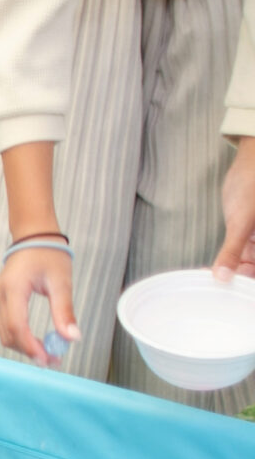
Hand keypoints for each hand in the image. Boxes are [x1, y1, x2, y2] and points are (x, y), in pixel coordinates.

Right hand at [0, 245, 80, 365]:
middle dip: (29, 350)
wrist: (33, 237)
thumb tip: (72, 338)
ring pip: (5, 333)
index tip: (48, 359)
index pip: (17, 326)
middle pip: (8, 334)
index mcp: (13, 289)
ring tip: (48, 352)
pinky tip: (37, 341)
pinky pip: (6, 326)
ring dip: (24, 346)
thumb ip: (64, 311)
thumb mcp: (61, 282)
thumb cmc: (48, 255)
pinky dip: (20, 337)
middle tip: (53, 359)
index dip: (31, 346)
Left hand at [215, 136, 254, 280]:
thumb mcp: (242, 222)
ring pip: (246, 265)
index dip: (247, 284)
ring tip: (208, 283)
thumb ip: (232, 250)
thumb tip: (223, 277)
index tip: (231, 295)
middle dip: (238, 282)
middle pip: (253, 271)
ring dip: (230, 274)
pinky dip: (226, 263)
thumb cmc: (253, 187)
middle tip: (216, 291)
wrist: (250, 163)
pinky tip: (209, 271)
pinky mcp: (247, 236)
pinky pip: (237, 255)